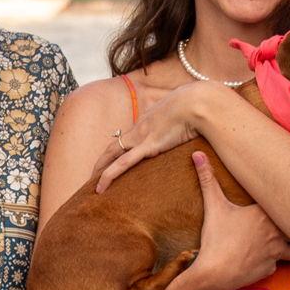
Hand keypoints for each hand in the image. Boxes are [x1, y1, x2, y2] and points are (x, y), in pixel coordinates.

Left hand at [93, 80, 225, 193]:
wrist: (197, 102)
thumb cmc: (196, 105)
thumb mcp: (186, 112)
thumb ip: (183, 120)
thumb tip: (191, 125)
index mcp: (148, 119)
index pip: (129, 136)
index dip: (120, 148)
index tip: (114, 158)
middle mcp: (140, 127)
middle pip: (115, 145)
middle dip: (103, 160)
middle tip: (94, 174)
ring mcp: (141, 137)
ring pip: (113, 154)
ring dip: (100, 169)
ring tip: (92, 184)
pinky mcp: (147, 147)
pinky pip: (122, 164)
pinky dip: (109, 175)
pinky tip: (100, 187)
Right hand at [188, 153, 289, 289]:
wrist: (215, 273)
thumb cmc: (215, 238)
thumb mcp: (213, 206)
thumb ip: (207, 179)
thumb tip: (197, 153)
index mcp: (265, 214)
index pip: (288, 203)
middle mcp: (276, 232)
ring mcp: (275, 252)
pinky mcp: (270, 269)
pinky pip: (275, 264)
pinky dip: (271, 261)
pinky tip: (265, 259)